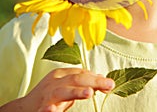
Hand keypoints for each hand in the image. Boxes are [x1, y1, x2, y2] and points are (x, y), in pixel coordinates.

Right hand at [0, 68, 114, 111]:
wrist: (23, 109)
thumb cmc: (49, 97)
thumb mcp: (65, 87)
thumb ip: (80, 83)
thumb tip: (101, 78)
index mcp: (60, 74)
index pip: (81, 73)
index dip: (96, 77)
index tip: (110, 83)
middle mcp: (54, 82)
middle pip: (76, 79)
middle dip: (93, 81)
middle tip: (109, 85)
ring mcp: (46, 95)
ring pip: (63, 91)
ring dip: (76, 91)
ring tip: (89, 92)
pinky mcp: (39, 109)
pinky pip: (45, 109)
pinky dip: (50, 109)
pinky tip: (53, 109)